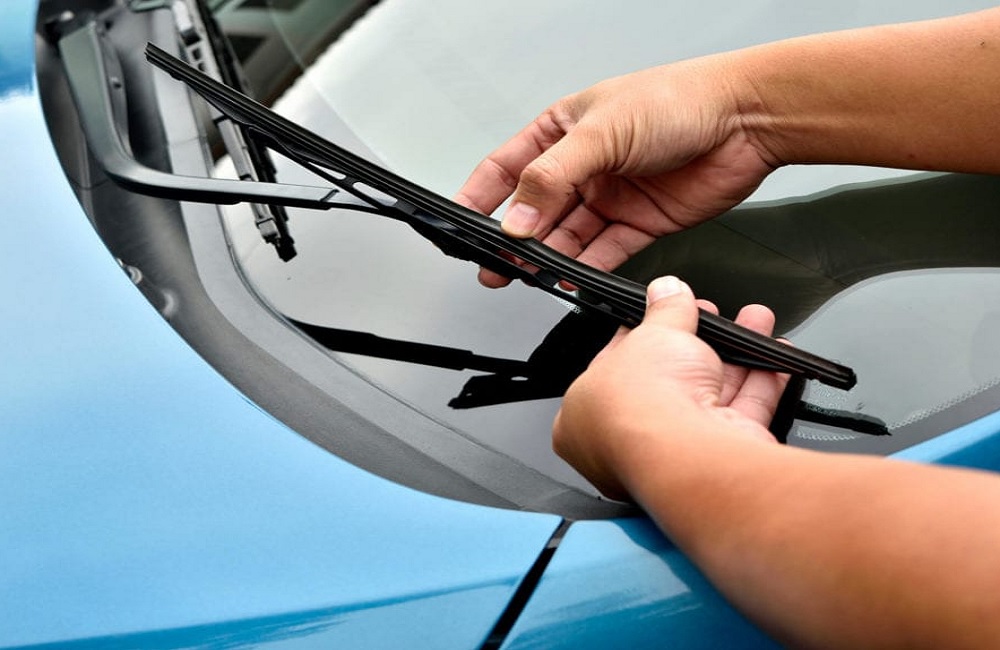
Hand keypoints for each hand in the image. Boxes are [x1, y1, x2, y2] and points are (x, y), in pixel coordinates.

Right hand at [454, 56, 777, 286]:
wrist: (745, 121)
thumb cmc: (679, 101)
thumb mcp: (601, 132)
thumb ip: (553, 177)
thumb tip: (516, 217)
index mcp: (564, 130)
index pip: (508, 167)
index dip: (481, 196)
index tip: (460, 223)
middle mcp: (584, 165)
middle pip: (535, 209)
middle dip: (513, 239)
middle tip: (494, 265)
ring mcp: (609, 196)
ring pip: (566, 236)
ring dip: (547, 257)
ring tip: (527, 275)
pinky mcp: (638, 223)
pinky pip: (602, 252)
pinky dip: (584, 268)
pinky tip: (569, 279)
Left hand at [552, 276, 789, 500]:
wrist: (690, 457)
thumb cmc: (644, 406)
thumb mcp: (651, 335)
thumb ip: (665, 310)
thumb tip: (666, 290)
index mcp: (585, 414)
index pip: (614, 366)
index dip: (644, 335)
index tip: (667, 314)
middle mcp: (628, 438)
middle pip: (669, 380)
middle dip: (700, 340)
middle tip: (712, 315)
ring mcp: (674, 451)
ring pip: (710, 393)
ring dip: (737, 354)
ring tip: (754, 320)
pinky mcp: (717, 458)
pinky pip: (741, 414)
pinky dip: (762, 383)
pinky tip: (774, 356)